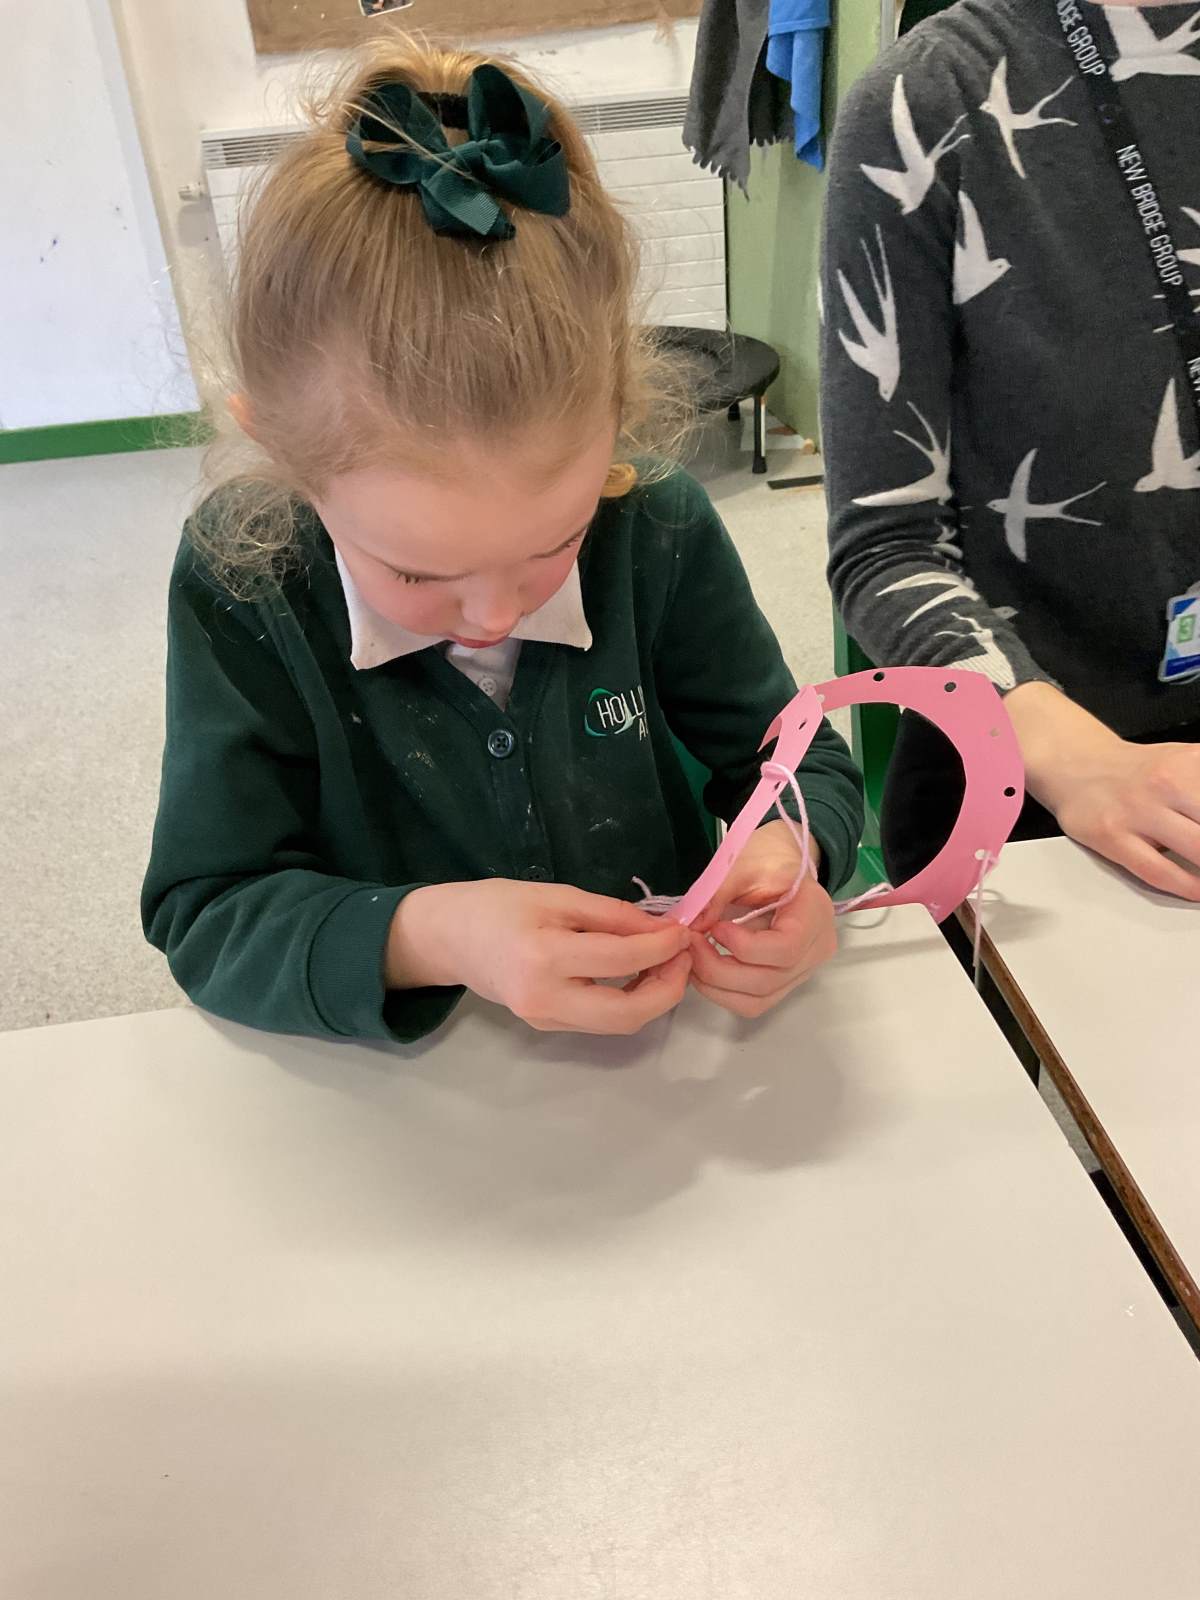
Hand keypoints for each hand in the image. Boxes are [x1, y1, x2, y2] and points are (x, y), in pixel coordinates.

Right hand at [386, 879, 692, 1033]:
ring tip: (665, 961)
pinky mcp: (546, 1025)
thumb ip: (612, 915)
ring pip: (617, 1024)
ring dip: (652, 997)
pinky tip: (637, 972)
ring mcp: (544, 1019)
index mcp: (544, 958)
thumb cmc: (498, 905)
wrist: (448, 936)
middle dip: (668, 989)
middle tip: (684, 956)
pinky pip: (599, 1019)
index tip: (685, 930)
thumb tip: (662, 929)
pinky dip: (628, 1000)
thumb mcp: (557, 896)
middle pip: (627, 1015)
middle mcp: (545, 999)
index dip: (663, 946)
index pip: (622, 959)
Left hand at [687, 820, 836, 1017]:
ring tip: (693, 957)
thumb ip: (717, 894)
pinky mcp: (783, 982)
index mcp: (814, 914)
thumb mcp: (743, 865)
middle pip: (767, 980)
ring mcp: (802, 971)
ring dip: (716, 986)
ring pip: (758, 1000)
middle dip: (718, 969)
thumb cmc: (768, 859)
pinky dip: (723, 992)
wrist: (784, 863)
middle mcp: (815, 950)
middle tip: (689, 944)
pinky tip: (705, 969)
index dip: (744, 946)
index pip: (785, 949)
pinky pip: (754, 1002)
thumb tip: (691, 925)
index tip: (714, 927)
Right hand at [1008, 682, 1199, 899]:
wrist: (1076, 764)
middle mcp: (1165, 784)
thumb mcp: (1187, 761)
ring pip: (1195, 851)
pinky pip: (1157, 870)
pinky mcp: (1112, 836)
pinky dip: (1186, 886)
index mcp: (1190, 764)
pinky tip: (1199, 892)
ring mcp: (1137, 812)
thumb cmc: (1137, 771)